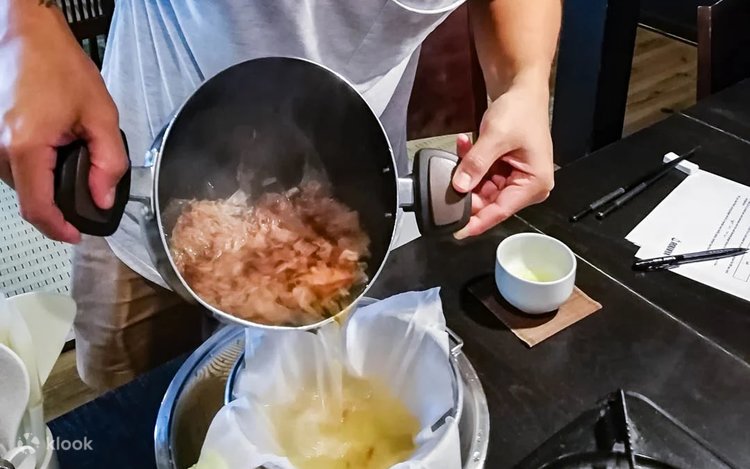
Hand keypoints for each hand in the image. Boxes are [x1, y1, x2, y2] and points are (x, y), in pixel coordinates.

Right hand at [0, 2, 126, 242]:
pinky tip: (55, 144)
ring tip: (71, 152)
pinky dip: (35, 166)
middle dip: (60, 200)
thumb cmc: (60, 66)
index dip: (58, 229)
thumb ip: (109, 163)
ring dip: (47, 180)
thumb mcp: (102, 115)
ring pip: (20, 182)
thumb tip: (103, 198)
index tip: (77, 234)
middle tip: (89, 183)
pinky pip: (12, 164)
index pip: (37, 209)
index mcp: (25, 147)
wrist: (25, 33)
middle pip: (30, 197)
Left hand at [451, 81, 553, 238]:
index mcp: (534, 184)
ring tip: (464, 150)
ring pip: (481, 189)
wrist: (522, 91)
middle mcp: (526, 186)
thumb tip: (459, 186)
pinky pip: (481, 177)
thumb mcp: (496, 136)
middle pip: (488, 202)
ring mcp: (514, 179)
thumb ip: (476, 163)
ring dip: (468, 172)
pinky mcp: (504, 172)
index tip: (455, 230)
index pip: (499, 211)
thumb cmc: (522, 110)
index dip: (475, 221)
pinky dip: (471, 164)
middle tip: (451, 177)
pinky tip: (466, 146)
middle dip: (467, 190)